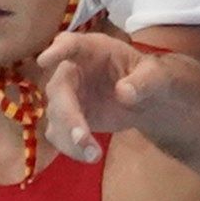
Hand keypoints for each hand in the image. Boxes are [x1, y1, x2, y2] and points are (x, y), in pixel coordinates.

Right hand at [36, 25, 172, 155]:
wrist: (145, 99)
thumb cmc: (148, 77)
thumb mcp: (155, 75)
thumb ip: (143, 81)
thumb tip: (124, 93)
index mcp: (91, 49)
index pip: (70, 44)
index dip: (56, 50)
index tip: (45, 60)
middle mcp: (72, 70)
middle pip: (58, 89)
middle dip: (67, 114)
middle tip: (82, 138)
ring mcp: (66, 95)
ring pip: (55, 116)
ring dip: (69, 137)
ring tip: (94, 155)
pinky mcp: (66, 119)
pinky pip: (59, 134)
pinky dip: (71, 148)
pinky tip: (90, 156)